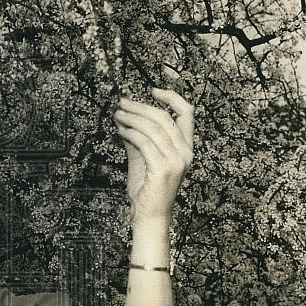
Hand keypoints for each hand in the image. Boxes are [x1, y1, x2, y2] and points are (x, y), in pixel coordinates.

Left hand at [114, 87, 194, 223]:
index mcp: (186, 148)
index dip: (171, 98)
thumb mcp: (142, 157)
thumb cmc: (147, 188)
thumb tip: (123, 117)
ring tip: (118, 114)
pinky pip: (144, 142)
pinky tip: (120, 130)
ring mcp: (177, 161)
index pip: (187, 114)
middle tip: (122, 103)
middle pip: (164, 117)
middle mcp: (186, 153)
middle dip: (141, 106)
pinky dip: (130, 132)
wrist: (149, 215)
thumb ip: (137, 137)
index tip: (152, 90)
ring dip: (132, 117)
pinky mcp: (163, 169)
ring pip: (153, 128)